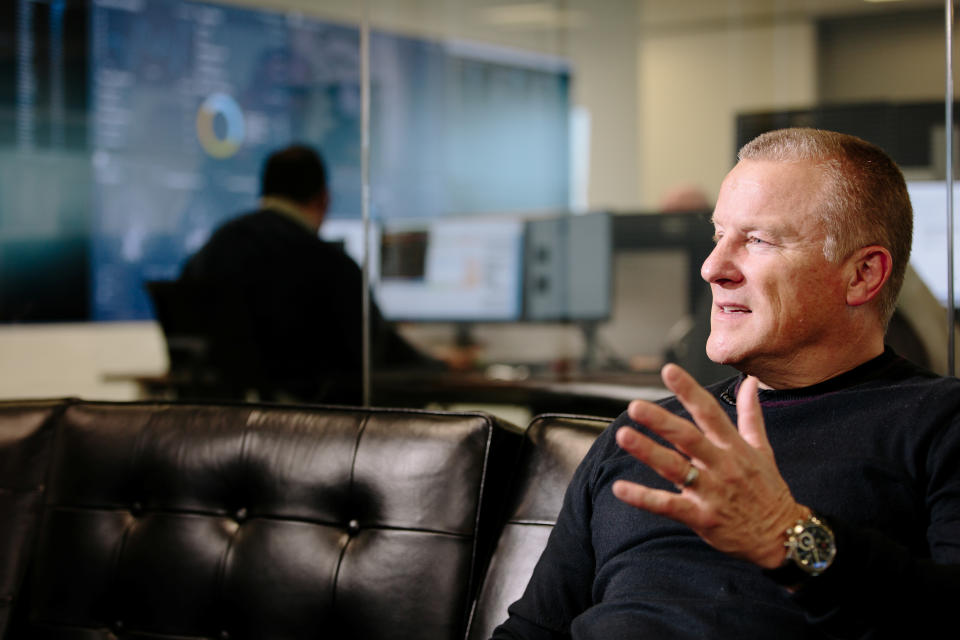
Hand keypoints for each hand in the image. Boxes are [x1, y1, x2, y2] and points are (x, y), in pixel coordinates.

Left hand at [611, 363, 807, 568]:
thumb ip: (751, 415)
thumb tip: (750, 382)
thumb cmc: (769, 491)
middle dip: (662, 421)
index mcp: (734, 447)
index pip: (709, 412)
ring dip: (648, 452)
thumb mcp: (763, 450)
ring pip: (675, 468)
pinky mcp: (701, 517)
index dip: (689, 390)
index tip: (669, 370)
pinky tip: (620, 488)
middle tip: (636, 406)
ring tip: (624, 435)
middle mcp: (722, 466)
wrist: (783, 537)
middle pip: (689, 438)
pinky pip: (668, 506)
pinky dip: (644, 498)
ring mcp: (711, 492)